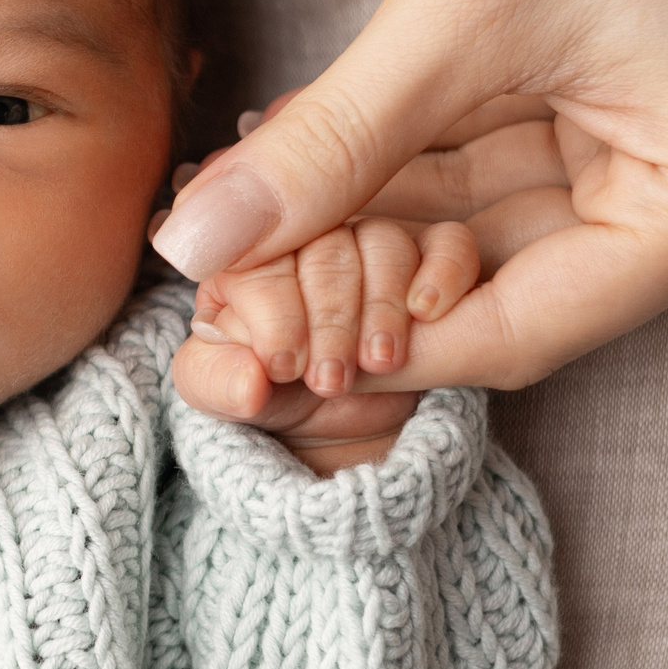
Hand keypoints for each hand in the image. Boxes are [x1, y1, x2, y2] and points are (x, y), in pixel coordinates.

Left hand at [146, 0, 667, 391]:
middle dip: (342, 273)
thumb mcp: (460, 10)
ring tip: (214, 212)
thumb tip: (191, 249)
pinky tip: (265, 151)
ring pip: (457, 223)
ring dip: (342, 213)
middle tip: (206, 272)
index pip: (512, 329)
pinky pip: (462, 158)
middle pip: (483, 283)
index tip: (239, 344)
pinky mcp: (591, 100)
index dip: (368, 340)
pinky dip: (372, 155)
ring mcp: (644, 151)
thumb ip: (329, 142)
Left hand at [171, 215, 468, 474]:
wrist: (341, 431)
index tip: (283, 365)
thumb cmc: (274, 401)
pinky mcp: (429, 260)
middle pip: (323, 246)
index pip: (257, 255)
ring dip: (381, 303)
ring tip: (380, 362)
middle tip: (330, 379)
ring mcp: (368, 245)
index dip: (272, 310)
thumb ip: (219, 383)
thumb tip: (247, 378)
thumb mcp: (233, 397)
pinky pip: (447, 241)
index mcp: (244, 255)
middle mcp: (306, 237)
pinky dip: (442, 267)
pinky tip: (427, 310)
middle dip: (330, 318)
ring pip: (382, 239)